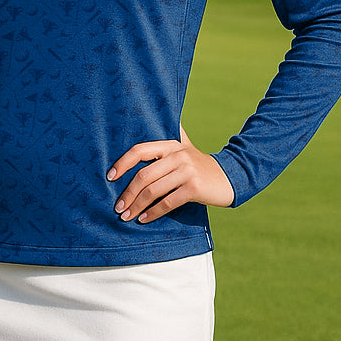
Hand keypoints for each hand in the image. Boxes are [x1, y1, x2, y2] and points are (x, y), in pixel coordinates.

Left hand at [108, 126, 234, 223]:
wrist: (230, 177)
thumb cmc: (199, 165)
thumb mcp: (185, 147)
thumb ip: (168, 138)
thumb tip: (147, 121)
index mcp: (170, 145)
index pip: (140, 150)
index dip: (122, 163)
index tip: (110, 177)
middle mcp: (177, 155)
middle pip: (144, 175)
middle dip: (128, 193)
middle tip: (118, 207)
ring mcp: (187, 171)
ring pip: (154, 191)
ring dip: (137, 206)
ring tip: (126, 215)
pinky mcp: (194, 188)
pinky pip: (167, 202)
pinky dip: (153, 213)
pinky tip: (144, 219)